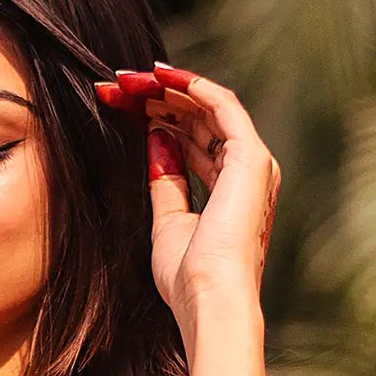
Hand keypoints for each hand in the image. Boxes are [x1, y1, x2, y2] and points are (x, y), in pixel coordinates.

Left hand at [95, 64, 279, 352]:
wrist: (209, 298)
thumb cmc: (189, 277)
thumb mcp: (168, 222)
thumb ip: (166, 180)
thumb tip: (157, 138)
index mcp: (231, 191)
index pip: (194, 141)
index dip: (159, 119)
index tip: (123, 106)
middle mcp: (248, 173)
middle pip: (201, 121)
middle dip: (160, 99)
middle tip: (121, 85)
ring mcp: (254, 164)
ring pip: (210, 109)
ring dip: (171, 90)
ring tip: (133, 79)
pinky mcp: (251, 158)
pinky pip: (223, 107)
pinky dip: (194, 88)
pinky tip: (163, 77)